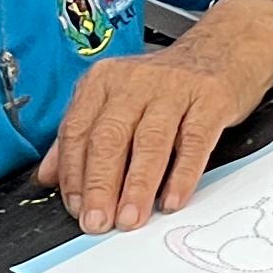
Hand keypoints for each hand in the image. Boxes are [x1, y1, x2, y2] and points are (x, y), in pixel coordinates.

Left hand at [42, 42, 266, 231]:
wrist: (224, 51)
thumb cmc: (166, 85)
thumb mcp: (117, 101)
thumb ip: (81, 136)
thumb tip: (48, 177)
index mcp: (103, 81)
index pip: (77, 131)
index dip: (73, 174)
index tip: (76, 208)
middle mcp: (135, 81)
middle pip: (110, 137)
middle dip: (101, 186)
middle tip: (97, 222)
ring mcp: (174, 88)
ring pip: (149, 142)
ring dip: (137, 186)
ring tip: (130, 218)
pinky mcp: (210, 99)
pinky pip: (193, 142)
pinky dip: (182, 175)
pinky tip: (172, 199)